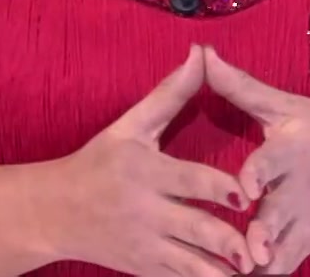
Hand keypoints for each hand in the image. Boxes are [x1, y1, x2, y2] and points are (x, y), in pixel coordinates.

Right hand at [46, 45, 254, 275]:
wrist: (53, 212)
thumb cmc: (97, 162)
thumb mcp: (130, 126)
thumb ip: (170, 94)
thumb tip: (200, 54)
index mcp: (146, 172)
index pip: (189, 180)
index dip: (218, 188)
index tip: (246, 195)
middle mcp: (146, 211)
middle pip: (194, 228)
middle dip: (226, 241)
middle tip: (256, 249)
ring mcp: (145, 245)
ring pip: (189, 264)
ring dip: (218, 272)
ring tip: (250, 272)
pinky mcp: (144, 268)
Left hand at [204, 47, 309, 273]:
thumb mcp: (285, 106)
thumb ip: (240, 86)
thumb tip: (201, 53)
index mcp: (289, 151)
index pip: (271, 162)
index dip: (257, 175)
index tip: (246, 190)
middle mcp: (296, 189)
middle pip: (276, 216)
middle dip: (261, 234)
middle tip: (249, 251)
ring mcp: (304, 220)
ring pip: (281, 249)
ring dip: (263, 262)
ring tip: (239, 273)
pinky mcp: (308, 241)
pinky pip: (286, 265)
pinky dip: (268, 273)